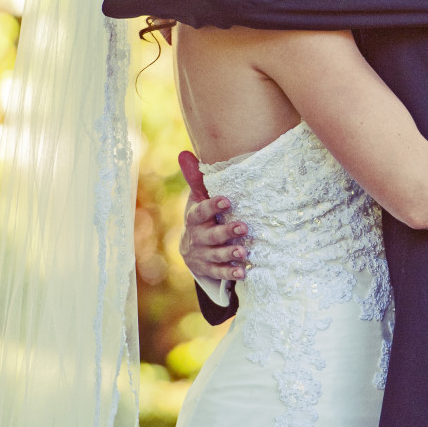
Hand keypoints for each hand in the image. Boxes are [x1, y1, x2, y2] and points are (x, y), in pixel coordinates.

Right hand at [177, 150, 248, 281]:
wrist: (191, 249)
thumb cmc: (201, 216)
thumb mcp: (198, 198)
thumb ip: (196, 179)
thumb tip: (184, 153)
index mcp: (194, 218)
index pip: (201, 211)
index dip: (212, 206)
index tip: (227, 200)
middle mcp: (197, 237)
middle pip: (210, 235)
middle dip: (226, 232)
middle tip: (243, 227)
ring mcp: (202, 254)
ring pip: (215, 255)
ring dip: (229, 253)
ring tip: (244, 252)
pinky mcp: (209, 269)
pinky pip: (219, 272)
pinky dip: (230, 273)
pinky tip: (243, 271)